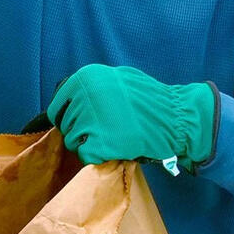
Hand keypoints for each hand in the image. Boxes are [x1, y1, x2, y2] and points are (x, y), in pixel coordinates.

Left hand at [46, 65, 216, 169]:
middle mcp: (84, 96)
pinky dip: (98, 156)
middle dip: (80, 131)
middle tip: (105, 131)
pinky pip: (86, 155)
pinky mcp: (101, 143)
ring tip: (111, 138)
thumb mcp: (118, 78)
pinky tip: (114, 148)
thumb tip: (69, 99)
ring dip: (88, 144)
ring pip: (73, 142)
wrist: (175, 117)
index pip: (58, 106)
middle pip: (66, 125)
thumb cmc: (149, 99)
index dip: (68, 117)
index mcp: (86, 78)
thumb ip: (93, 86)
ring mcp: (91, 120)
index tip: (79, 123)